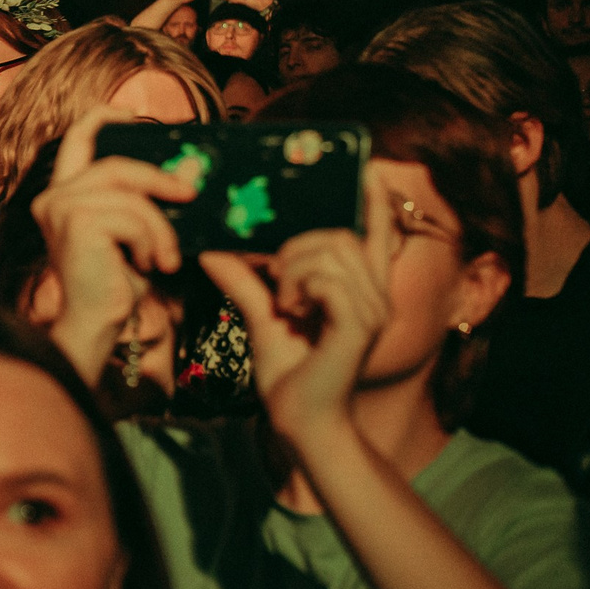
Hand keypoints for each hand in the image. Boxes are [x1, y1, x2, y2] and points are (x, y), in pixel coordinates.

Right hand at [33, 108, 196, 367]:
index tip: (134, 114)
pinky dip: (151, 239)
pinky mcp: (75, 222)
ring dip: (159, 226)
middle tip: (190, 194)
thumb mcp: (143, 233)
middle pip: (115, 165)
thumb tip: (193, 167)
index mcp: (64, 194)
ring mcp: (60, 207)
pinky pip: (131, 215)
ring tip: (165, 257)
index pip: (76, 140)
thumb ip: (159, 199)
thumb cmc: (116, 283)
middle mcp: (54, 197)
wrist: (96, 323)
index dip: (102, 117)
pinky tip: (149, 264)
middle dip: (159, 178)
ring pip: (129, 194)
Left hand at [200, 204, 393, 457]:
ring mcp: (372, 311)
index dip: (374, 200)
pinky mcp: (359, 326)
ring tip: (284, 300)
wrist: (298, 420)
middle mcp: (376, 296)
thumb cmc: (288, 372)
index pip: (377, 234)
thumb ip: (242, 279)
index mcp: (359, 290)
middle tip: (275, 278)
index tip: (368, 168)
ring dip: (293, 268)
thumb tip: (212, 249)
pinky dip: (299, 286)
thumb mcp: (260, 315)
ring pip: (330, 250)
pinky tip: (292, 310)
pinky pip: (328, 278)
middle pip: (339, 234)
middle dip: (296, 245)